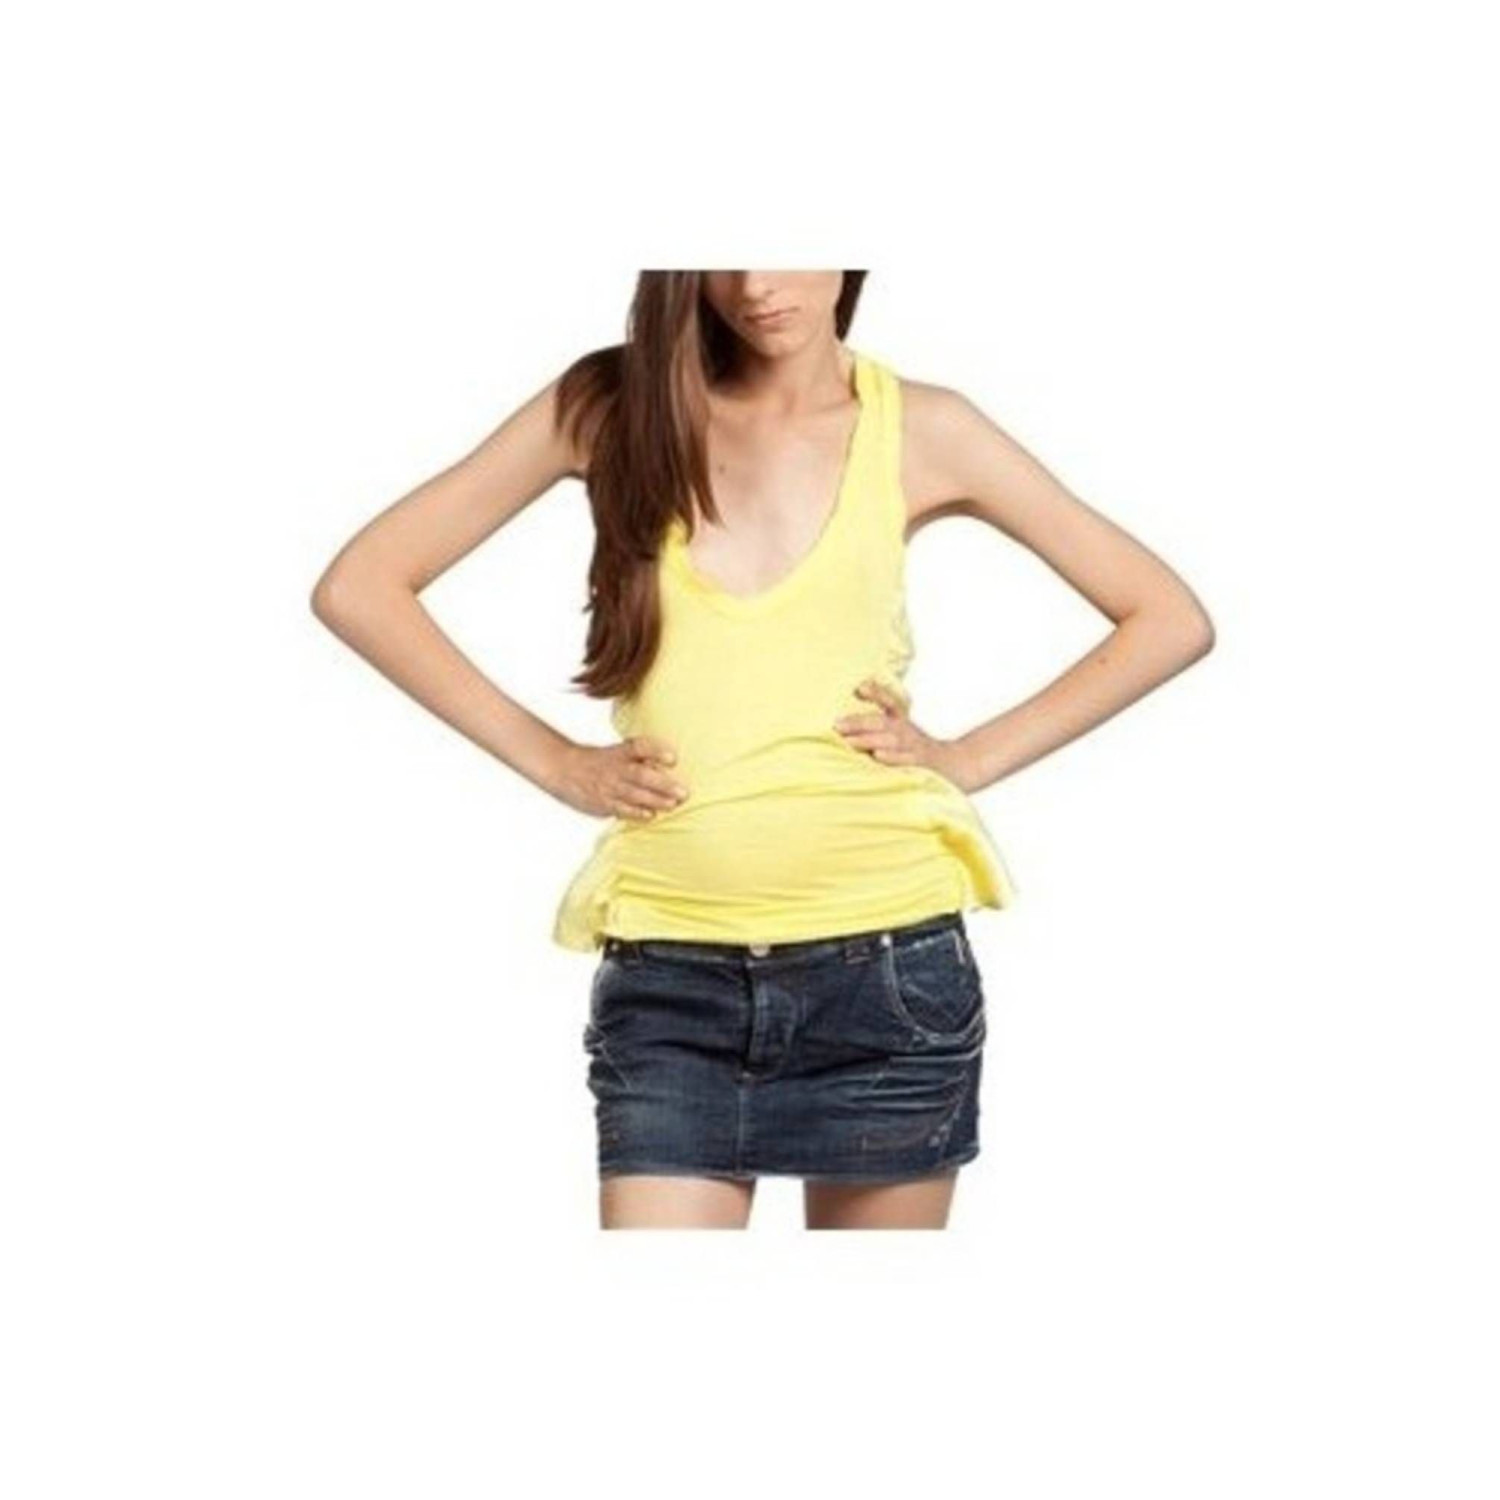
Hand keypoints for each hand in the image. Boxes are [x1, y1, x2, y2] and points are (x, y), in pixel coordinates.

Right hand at [553, 735, 689, 819]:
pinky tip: (650, 815)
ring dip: (655, 800)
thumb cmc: (601, 761)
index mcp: (621, 752)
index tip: (673, 758)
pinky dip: (636, 813)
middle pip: (641, 775)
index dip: (657, 751)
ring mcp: (609, 786)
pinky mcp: (603, 802)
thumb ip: (641, 758)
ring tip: (673, 804)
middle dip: (663, 784)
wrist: (565, 769)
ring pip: (634, 794)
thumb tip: (668, 766)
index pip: (640, 747)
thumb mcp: (618, 752)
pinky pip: (621, 809)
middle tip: (683, 792)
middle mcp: (616, 768)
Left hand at [833, 678, 979, 791]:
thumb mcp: (901, 734)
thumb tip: (845, 727)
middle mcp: (906, 732)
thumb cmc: (918, 751)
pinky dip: (893, 757)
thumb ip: (878, 729)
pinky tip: (878, 756)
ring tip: (849, 741)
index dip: (875, 693)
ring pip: (891, 740)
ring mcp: (914, 747)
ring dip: (869, 740)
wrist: (958, 765)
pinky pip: (907, 760)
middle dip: (858, 722)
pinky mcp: (922, 764)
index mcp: (901, 722)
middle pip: (882, 722)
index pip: (889, 702)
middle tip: (836, 724)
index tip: (859, 687)